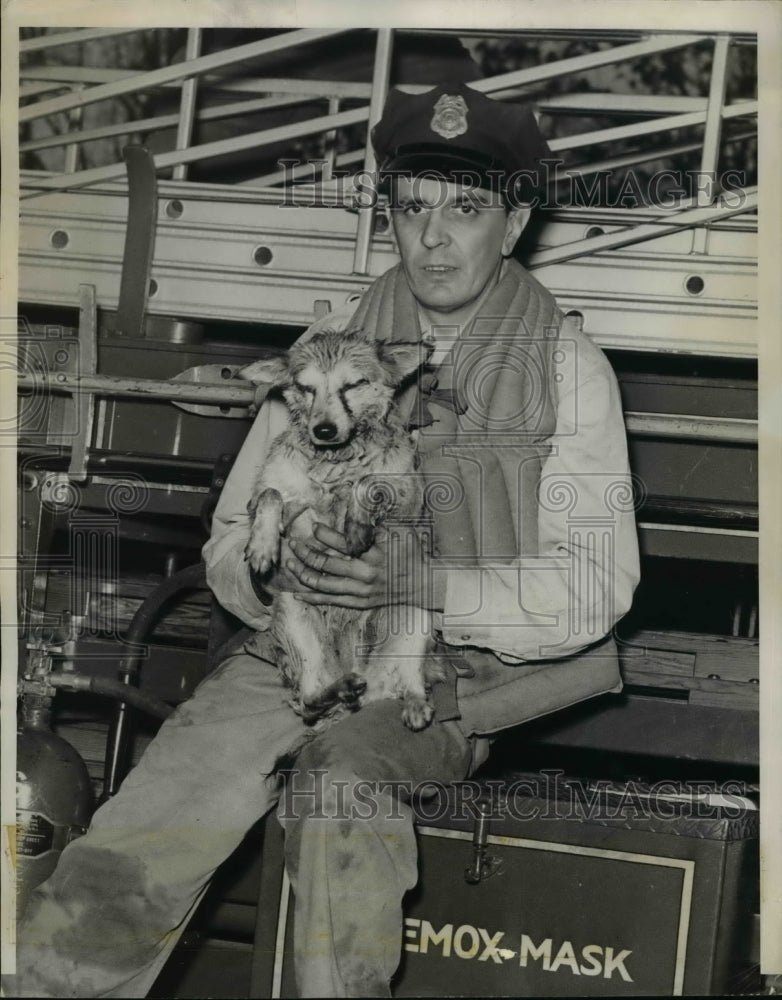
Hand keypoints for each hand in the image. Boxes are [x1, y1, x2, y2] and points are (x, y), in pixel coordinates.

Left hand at [284, 522, 434, 609]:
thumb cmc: (410, 553)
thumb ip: (375, 522)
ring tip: (290, 564)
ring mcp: (360, 590)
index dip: (324, 534)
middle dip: (305, 553)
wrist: (422, 583)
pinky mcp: (359, 602)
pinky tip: (298, 594)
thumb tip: (358, 503)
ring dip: (303, 574)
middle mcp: (363, 573)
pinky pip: (332, 601)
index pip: (341, 543)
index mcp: (372, 553)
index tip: (314, 527)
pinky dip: (314, 598)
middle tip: (292, 543)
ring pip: (324, 584)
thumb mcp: (398, 531)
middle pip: (325, 564)